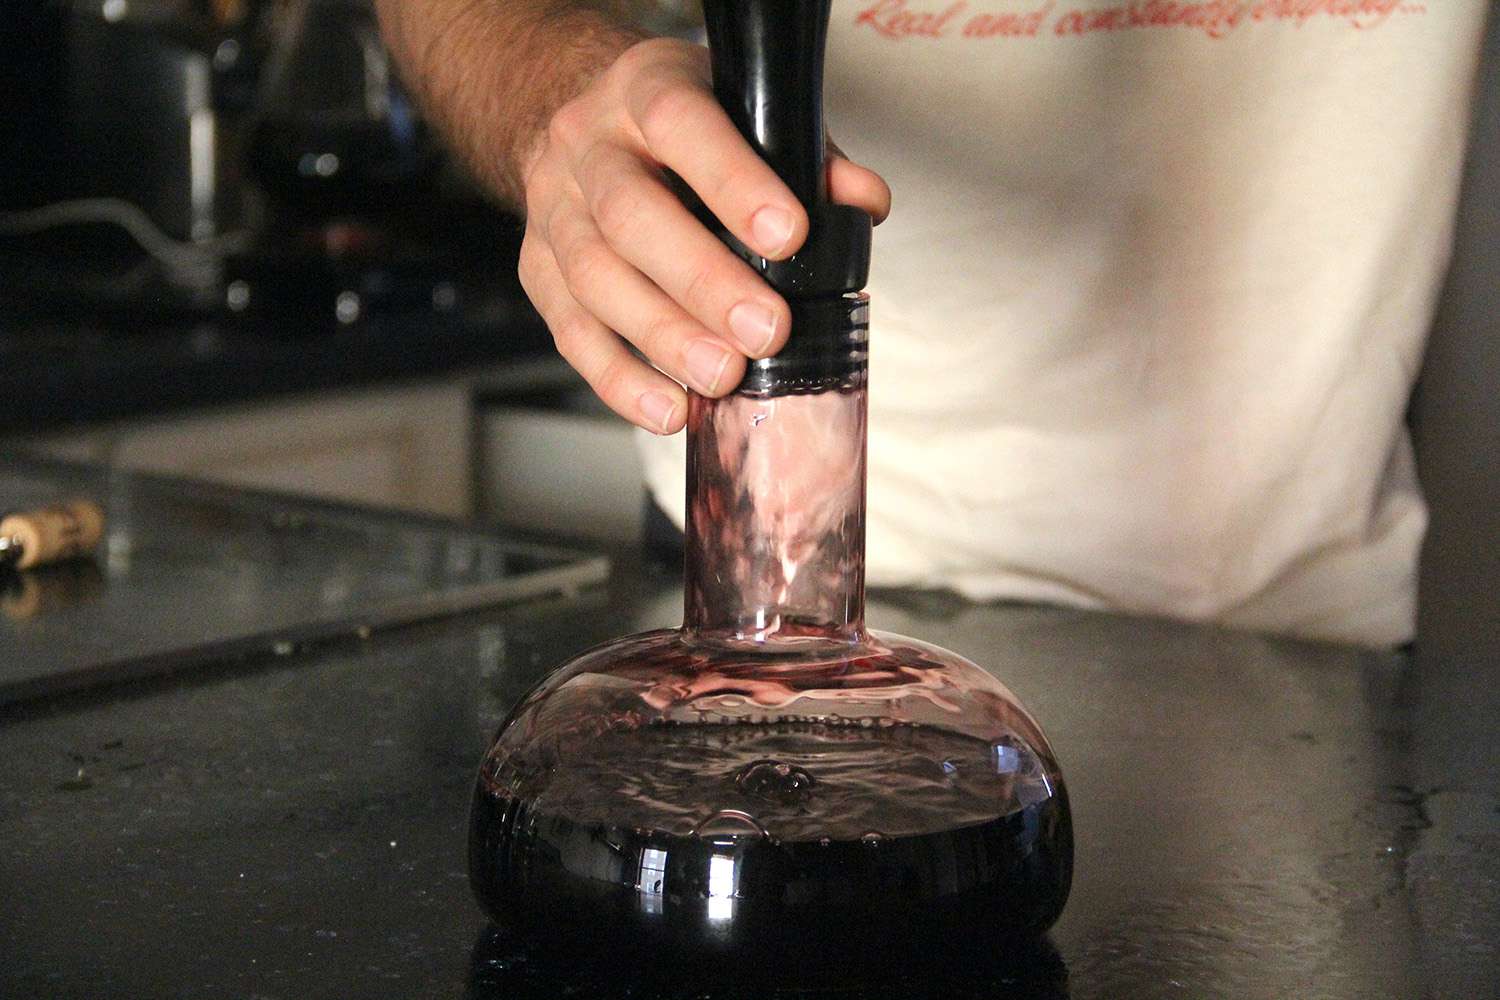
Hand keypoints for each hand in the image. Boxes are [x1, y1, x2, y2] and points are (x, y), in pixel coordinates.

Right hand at [516, 38, 890, 433]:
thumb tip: (861, 202)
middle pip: (630, 215)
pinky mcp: (536, 269)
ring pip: (593, 278)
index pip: (680, 124)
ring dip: (662, 336)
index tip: (788, 236)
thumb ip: (806, 156)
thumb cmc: (678, 126)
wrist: (576, 117)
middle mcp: (587, 146)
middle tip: (765, 333)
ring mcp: (553, 209)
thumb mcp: (741, 111)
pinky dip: (620, 379)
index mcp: (644, 90)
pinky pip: (570, 332)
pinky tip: (668, 408)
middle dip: (702, 281)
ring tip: (722, 378)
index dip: (732, 181)